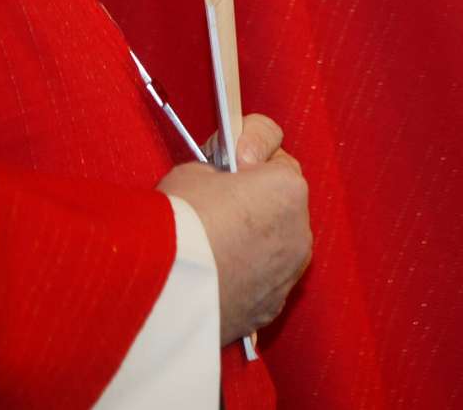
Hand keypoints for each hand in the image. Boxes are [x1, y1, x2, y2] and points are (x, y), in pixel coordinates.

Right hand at [160, 113, 312, 342]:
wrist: (163, 292)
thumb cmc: (178, 223)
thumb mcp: (194, 171)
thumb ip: (223, 169)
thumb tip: (225, 182)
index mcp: (288, 188)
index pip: (277, 158)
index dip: (248, 155)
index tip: (226, 164)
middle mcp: (300, 230)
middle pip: (280, 203)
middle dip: (255, 200)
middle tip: (215, 206)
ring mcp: (289, 273)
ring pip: (276, 244)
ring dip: (254, 239)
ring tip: (212, 245)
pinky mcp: (272, 308)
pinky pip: (264, 280)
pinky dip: (247, 275)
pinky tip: (216, 274)